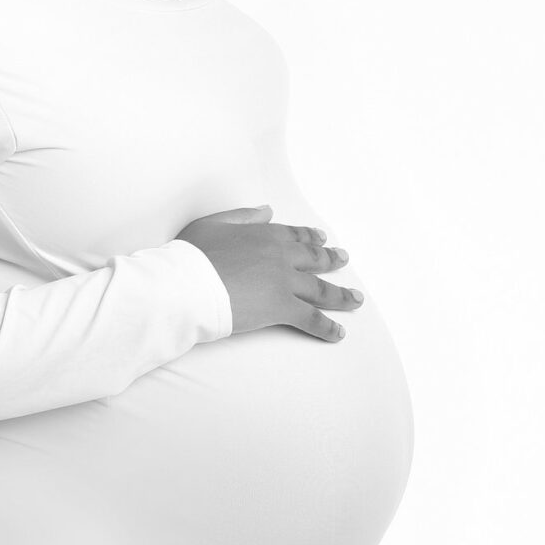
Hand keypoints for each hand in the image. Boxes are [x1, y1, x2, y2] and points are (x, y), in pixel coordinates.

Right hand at [177, 206, 363, 341]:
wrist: (188, 283)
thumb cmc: (191, 256)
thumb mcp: (214, 223)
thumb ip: (243, 216)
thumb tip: (268, 211)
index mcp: (265, 234)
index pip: (295, 236)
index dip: (311, 238)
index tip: (322, 239)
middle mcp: (281, 256)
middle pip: (314, 259)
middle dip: (331, 260)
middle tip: (344, 260)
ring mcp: (284, 282)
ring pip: (321, 289)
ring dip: (341, 295)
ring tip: (355, 299)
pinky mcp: (282, 308)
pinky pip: (311, 319)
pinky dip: (328, 327)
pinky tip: (339, 333)